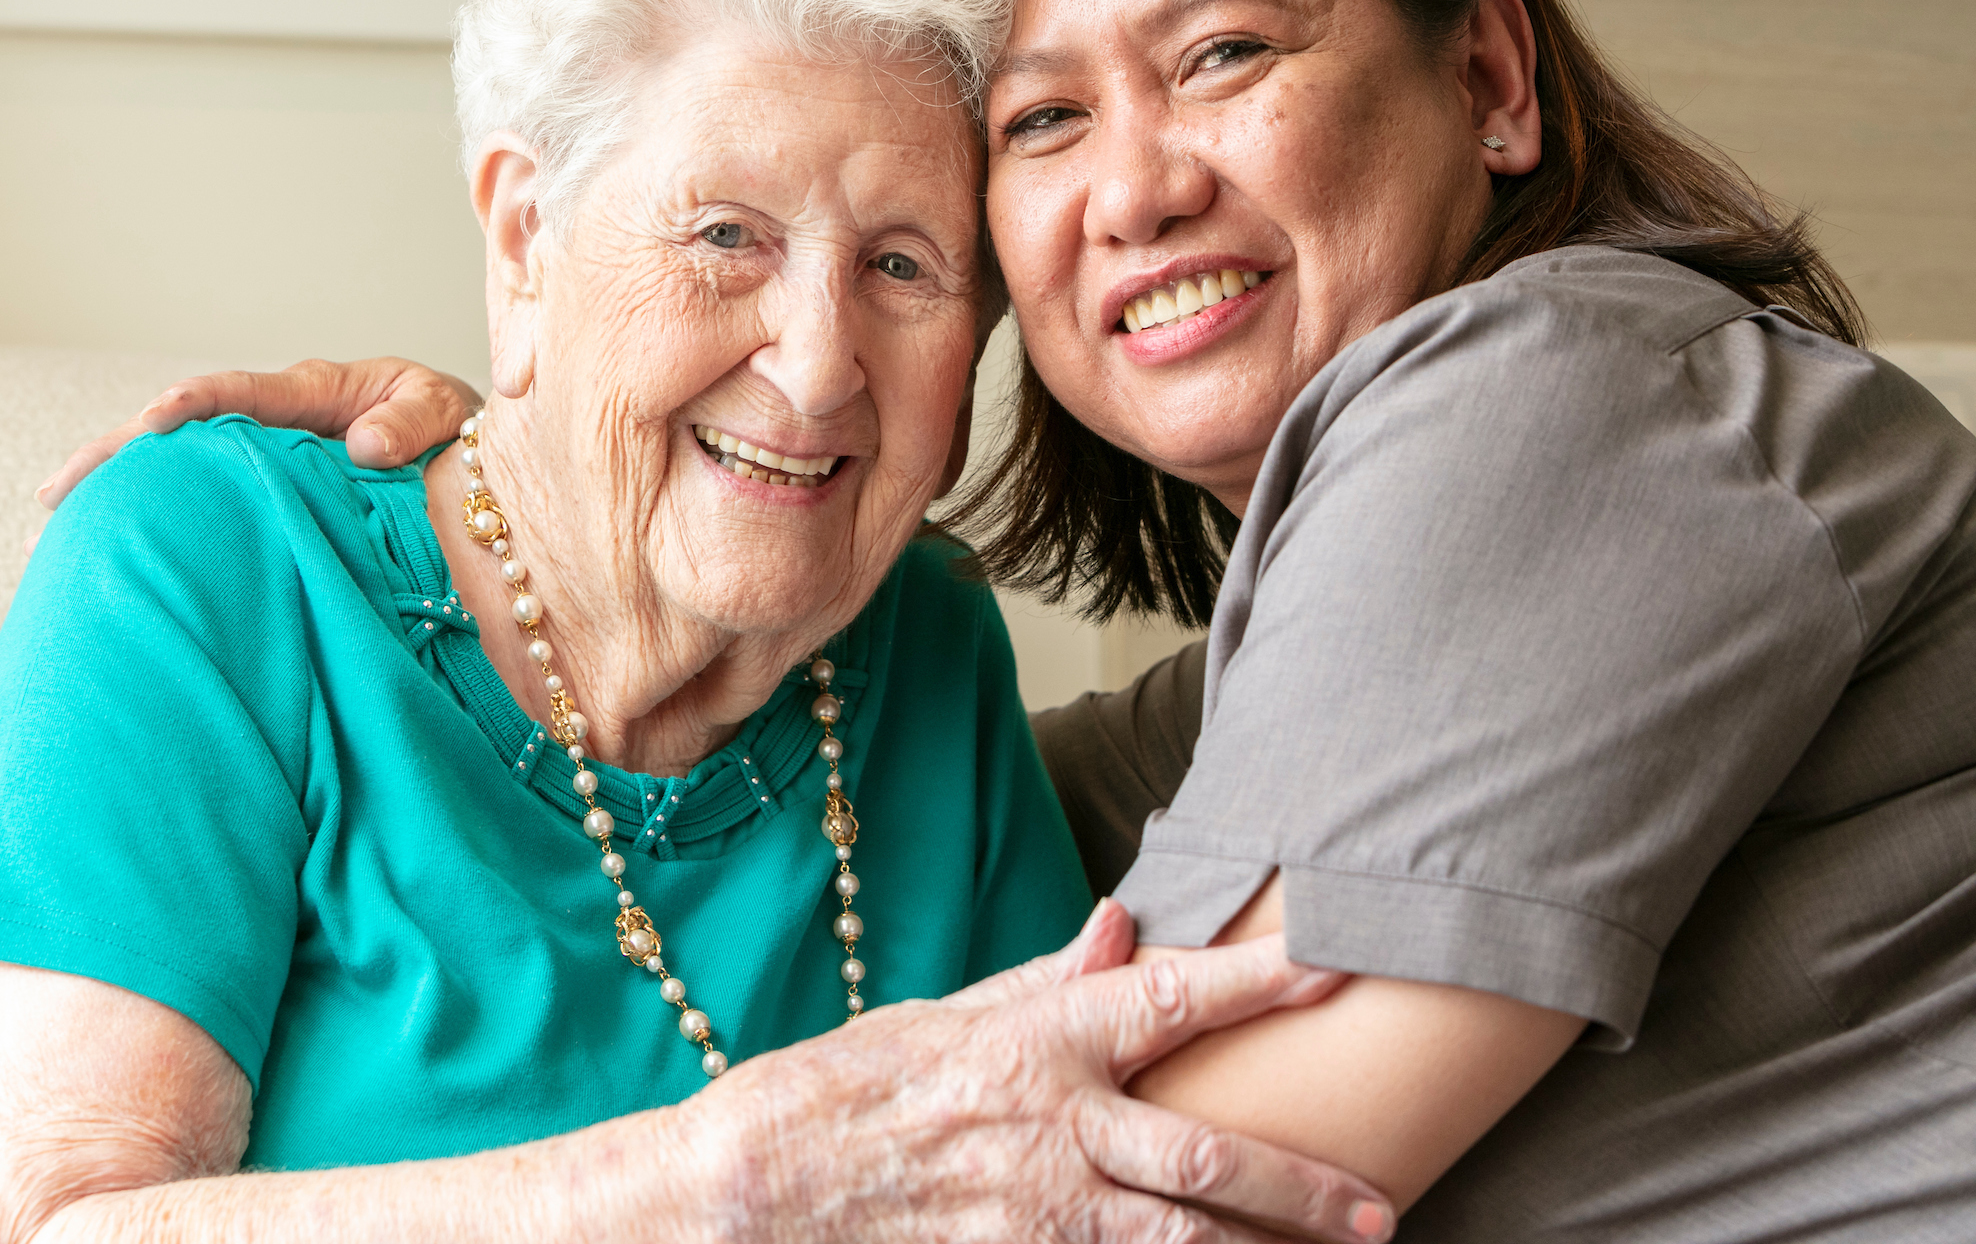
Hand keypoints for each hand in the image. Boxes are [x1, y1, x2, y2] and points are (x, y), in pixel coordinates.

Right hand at [35, 358, 480, 511]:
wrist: (474, 474)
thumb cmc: (455, 433)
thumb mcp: (444, 412)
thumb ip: (411, 421)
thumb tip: (363, 447)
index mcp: (313, 395)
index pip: (240, 393)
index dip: (194, 403)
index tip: (156, 421)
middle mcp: (273, 428)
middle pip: (181, 433)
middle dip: (119, 456)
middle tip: (57, 493)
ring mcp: (263, 468)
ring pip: (180, 476)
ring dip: (120, 497)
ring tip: (55, 535)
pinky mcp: (264, 506)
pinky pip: (206, 512)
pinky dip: (161, 529)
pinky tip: (112, 562)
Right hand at [686, 901, 1392, 1243]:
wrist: (757, 1188)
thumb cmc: (846, 1087)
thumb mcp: (944, 1015)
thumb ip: (1047, 980)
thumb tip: (1122, 924)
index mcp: (1034, 1042)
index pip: (1166, 999)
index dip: (1255, 983)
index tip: (1332, 967)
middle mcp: (1049, 1127)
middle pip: (1203, 1155)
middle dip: (1301, 1184)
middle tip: (1379, 1207)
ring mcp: (1034, 1211)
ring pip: (1179, 1241)